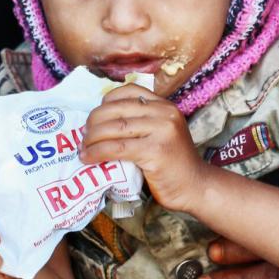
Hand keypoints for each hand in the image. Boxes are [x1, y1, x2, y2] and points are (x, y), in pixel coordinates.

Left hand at [79, 84, 206, 210]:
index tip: (95, 117)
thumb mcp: (162, 133)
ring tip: (83, 148)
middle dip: (93, 121)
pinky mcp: (155, 151)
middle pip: (117, 109)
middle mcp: (164, 113)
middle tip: (83, 136)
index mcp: (165, 105)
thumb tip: (101, 122)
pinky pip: (117, 148)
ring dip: (91, 138)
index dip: (106, 102)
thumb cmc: (173, 164)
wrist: (196, 187)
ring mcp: (161, 131)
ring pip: (114, 127)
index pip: (129, 91)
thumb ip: (141, 123)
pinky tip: (88, 158)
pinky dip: (97, 152)